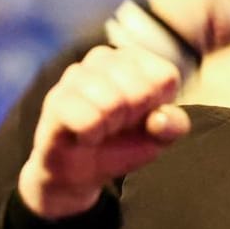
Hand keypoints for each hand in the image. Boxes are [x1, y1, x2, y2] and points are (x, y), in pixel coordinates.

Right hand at [17, 45, 190, 219]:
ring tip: (101, 130)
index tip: (143, 116)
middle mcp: (104, 58)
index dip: (158, 106)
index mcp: (135, 60)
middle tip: (118, 126)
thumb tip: (159, 119)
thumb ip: (173, 125)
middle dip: (134, 119)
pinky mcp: (56, 99)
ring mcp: (76, 75)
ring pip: (112, 102)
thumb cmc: (121, 143)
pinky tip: (85, 135)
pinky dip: (92, 135)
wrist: (79, 170)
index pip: (165, 76)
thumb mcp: (158, 137)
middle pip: (139, 91)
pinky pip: (87, 119)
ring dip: (111, 127)